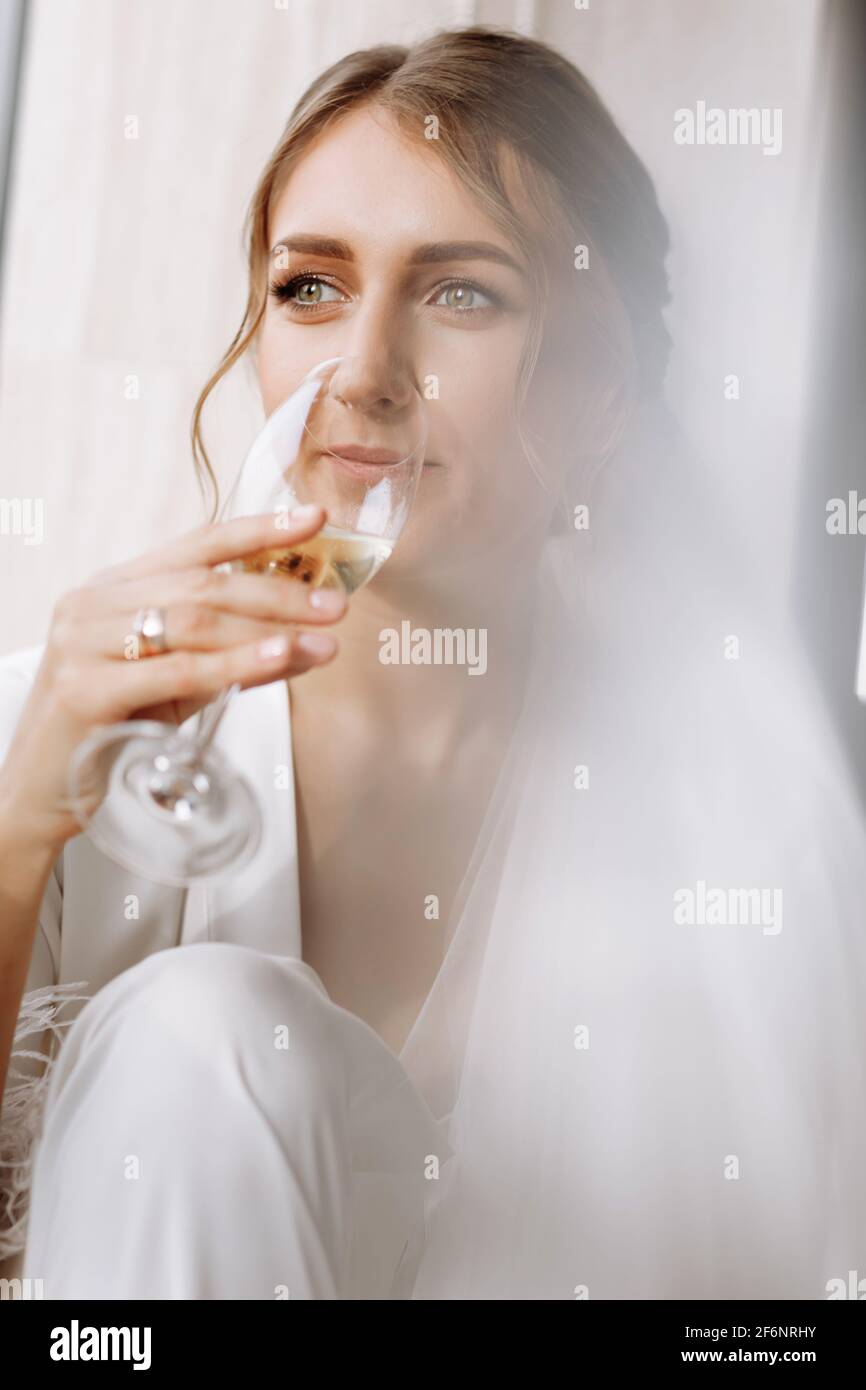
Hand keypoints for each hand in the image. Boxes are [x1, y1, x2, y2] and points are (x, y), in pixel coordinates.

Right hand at [0, 505, 343, 850]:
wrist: (40, 794)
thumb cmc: (110, 734)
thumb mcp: (179, 687)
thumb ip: (236, 659)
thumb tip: (309, 641)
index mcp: (114, 588)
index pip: (196, 545)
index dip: (257, 530)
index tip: (313, 520)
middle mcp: (93, 603)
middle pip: (203, 585)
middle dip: (278, 593)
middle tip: (335, 606)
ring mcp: (82, 642)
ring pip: (192, 622)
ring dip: (267, 630)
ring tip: (322, 640)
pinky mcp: (84, 689)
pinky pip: (175, 671)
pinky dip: (233, 664)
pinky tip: (277, 659)